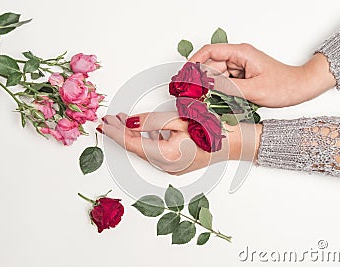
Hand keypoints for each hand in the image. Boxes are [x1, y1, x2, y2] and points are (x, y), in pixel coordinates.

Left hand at [99, 112, 261, 174]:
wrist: (236, 142)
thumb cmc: (213, 129)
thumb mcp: (179, 119)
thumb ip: (151, 122)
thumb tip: (127, 122)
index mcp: (167, 156)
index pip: (132, 144)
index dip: (115, 132)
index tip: (103, 122)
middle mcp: (167, 167)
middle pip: (136, 149)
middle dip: (120, 133)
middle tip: (108, 119)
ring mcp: (171, 168)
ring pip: (143, 151)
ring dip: (132, 136)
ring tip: (120, 121)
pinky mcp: (175, 165)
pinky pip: (153, 153)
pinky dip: (144, 141)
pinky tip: (140, 130)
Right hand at [189, 43, 335, 107]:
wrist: (301, 89)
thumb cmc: (284, 86)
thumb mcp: (253, 89)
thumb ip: (227, 87)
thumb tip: (206, 85)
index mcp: (241, 53)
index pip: (210, 51)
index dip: (194, 61)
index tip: (184, 74)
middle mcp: (239, 57)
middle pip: (211, 65)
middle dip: (200, 78)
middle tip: (190, 93)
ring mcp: (241, 66)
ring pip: (217, 75)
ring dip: (209, 87)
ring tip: (201, 100)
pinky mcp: (243, 76)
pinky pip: (226, 82)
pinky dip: (219, 91)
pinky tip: (214, 101)